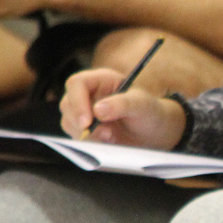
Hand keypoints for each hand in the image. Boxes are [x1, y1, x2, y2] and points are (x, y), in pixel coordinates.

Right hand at [59, 68, 185, 146]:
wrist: (154, 133)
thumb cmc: (150, 112)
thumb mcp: (142, 105)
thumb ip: (122, 104)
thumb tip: (98, 110)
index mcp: (101, 80)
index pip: (77, 83)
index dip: (77, 101)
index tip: (87, 121)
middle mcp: (88, 94)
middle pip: (68, 104)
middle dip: (81, 122)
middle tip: (105, 134)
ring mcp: (85, 112)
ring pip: (69, 122)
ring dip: (85, 134)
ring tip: (111, 138)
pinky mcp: (85, 129)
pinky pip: (76, 136)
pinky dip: (89, 142)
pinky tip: (108, 142)